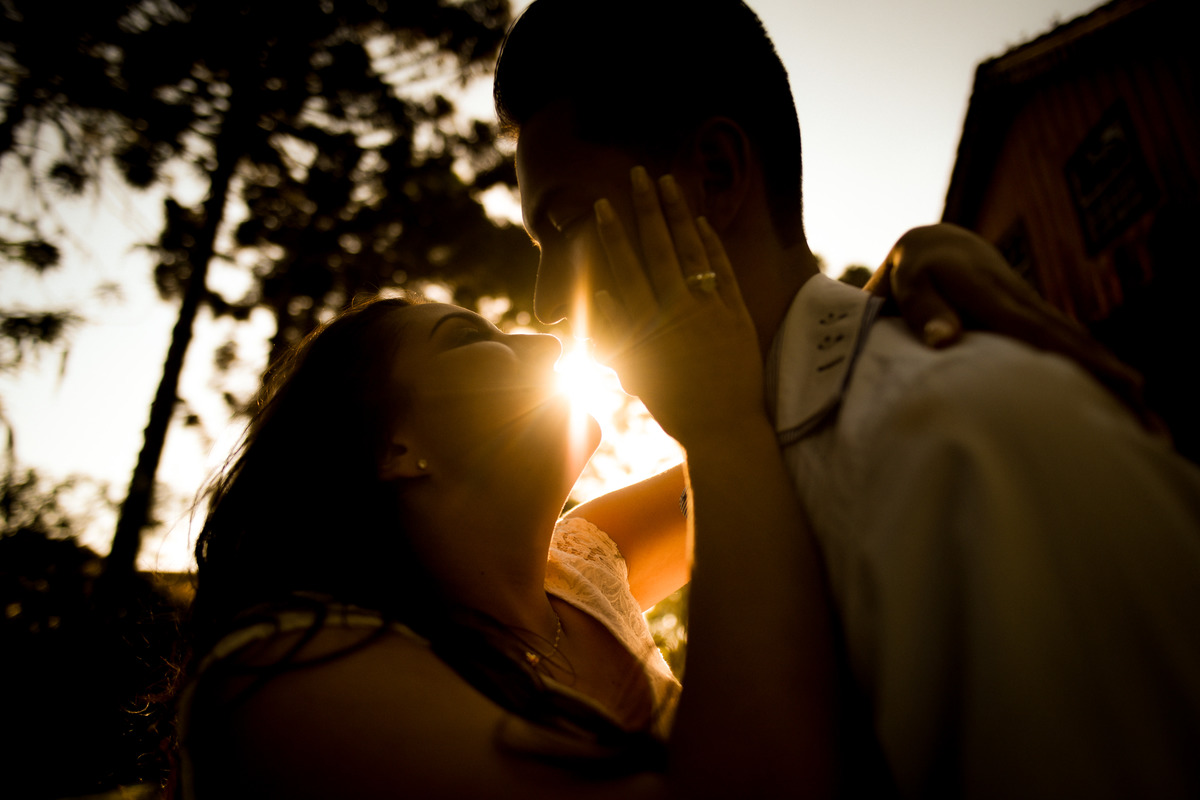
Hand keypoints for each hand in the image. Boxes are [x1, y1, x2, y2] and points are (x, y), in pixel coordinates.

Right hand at [592, 166, 764, 443]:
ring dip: (679, 215)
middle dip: (647, 208)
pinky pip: (724, 273)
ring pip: (691, 252)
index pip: (626, 269)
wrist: (724, 429)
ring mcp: (711, 311)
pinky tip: (703, 223)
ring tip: (670, 182)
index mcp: (649, 326)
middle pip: (658, 249)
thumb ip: (618, 335)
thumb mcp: (637, 373)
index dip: (614, 234)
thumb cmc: (675, 407)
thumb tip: (602, 296)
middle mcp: (678, 312)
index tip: (605, 205)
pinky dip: (713, 247)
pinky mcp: (738, 316)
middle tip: (638, 173)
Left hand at [869, 223, 1161, 432]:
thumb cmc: (917, 273)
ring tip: (1153, 428)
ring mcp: (1035, 313)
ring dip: (1117, 384)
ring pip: (1081, 349)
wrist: (936, 246)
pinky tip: (1122, 405)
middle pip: (1078, 346)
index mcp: (997, 299)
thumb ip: (924, 310)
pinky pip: (1070, 349)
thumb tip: (943, 340)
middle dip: (1117, 382)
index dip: (1082, 360)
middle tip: (1155, 426)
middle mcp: (1026, 305)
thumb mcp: (911, 284)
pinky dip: (1097, 374)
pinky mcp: (1036, 324)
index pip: (1045, 334)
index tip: (1123, 386)